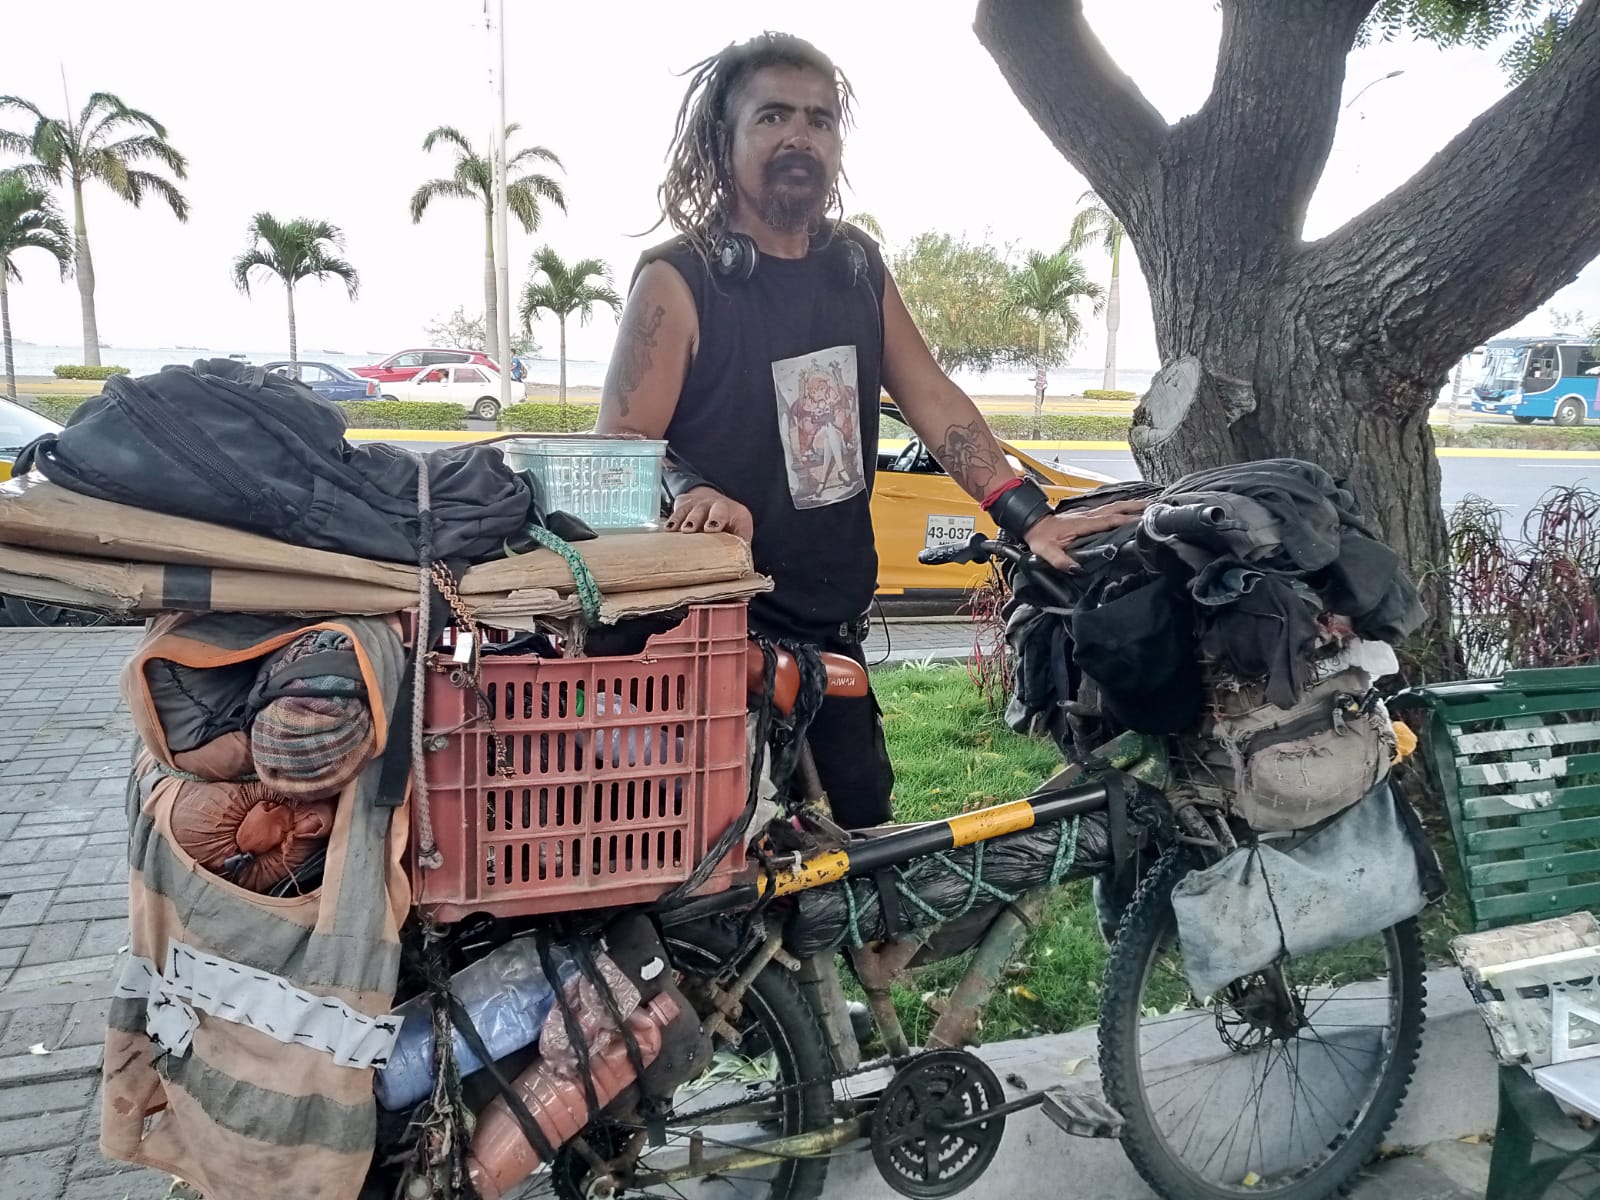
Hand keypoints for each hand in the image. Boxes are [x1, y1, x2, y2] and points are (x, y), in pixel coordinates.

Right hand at [666, 485, 754, 540]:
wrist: (718, 505)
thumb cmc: (732, 526)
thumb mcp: (741, 534)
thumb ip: (740, 548)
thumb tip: (740, 572)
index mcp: (733, 512)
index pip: (726, 513)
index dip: (718, 519)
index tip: (712, 528)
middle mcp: (715, 504)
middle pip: (704, 508)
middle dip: (696, 517)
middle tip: (689, 528)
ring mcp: (698, 503)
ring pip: (688, 508)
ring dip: (680, 518)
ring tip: (673, 529)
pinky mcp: (685, 503)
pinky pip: (677, 510)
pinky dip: (671, 519)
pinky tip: (666, 529)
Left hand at [1023, 499, 1148, 570]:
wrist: (1032, 525)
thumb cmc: (1040, 537)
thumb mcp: (1046, 552)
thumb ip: (1061, 561)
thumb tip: (1077, 569)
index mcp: (1082, 524)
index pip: (1108, 521)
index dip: (1125, 520)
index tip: (1142, 521)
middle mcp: (1088, 516)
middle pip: (1116, 508)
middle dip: (1135, 507)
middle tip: (1153, 506)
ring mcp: (1088, 514)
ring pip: (1114, 506)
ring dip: (1131, 505)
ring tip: (1148, 505)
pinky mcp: (1087, 515)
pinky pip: (1108, 509)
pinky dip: (1121, 507)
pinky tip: (1129, 509)